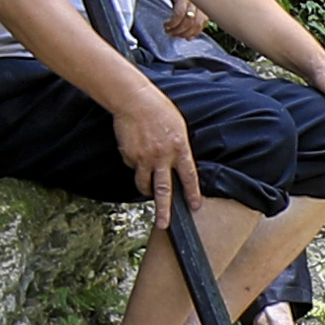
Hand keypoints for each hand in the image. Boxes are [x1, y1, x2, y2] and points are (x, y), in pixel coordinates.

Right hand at [112, 73, 201, 218]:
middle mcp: (162, 156)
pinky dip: (134, 162)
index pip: (189, 176)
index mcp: (179, 148)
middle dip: (164, 209)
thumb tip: (177, 162)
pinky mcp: (129, 156)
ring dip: (145, 188)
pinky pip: (132, 166)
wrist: (134, 100)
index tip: (194, 206)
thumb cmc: (158, 109)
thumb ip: (179, 146)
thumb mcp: (177, 127)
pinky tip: (135, 149)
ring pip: (144, 183)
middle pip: (163, 190)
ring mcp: (144, 158)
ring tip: (146, 189)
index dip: (192, 193)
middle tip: (164, 224)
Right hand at [167, 0, 218, 42]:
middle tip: (173, 34)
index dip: (195, 32)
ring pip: (188, 20)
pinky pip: (179, 12)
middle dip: (183, 33)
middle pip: (196, 23)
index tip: (187, 37)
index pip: (203, 22)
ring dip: (176, 30)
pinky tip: (167, 24)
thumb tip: (189, 35)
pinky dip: (172, 22)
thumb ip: (190, 14)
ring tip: (169, 30)